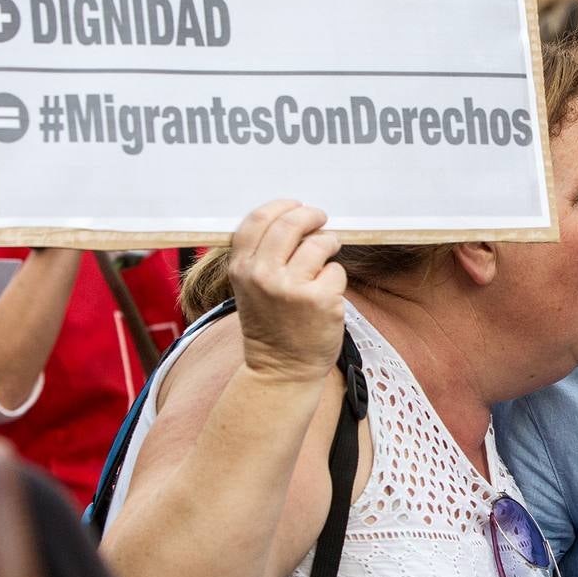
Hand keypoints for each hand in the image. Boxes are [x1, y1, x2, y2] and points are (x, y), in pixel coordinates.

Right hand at [227, 201, 346, 384]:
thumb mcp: (249, 288)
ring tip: (326, 257)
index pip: (258, 219)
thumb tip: (294, 219)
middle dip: (312, 216)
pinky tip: (326, 294)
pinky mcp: (320, 299)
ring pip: (320, 243)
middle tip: (321, 219)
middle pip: (292, 223)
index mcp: (241, 268)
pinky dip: (335, 278)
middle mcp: (262, 275)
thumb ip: (262, 256)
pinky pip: (336, 270)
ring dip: (328, 244)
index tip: (296, 206)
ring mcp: (292, 287)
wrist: (281, 370)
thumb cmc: (271, 326)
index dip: (281, 206)